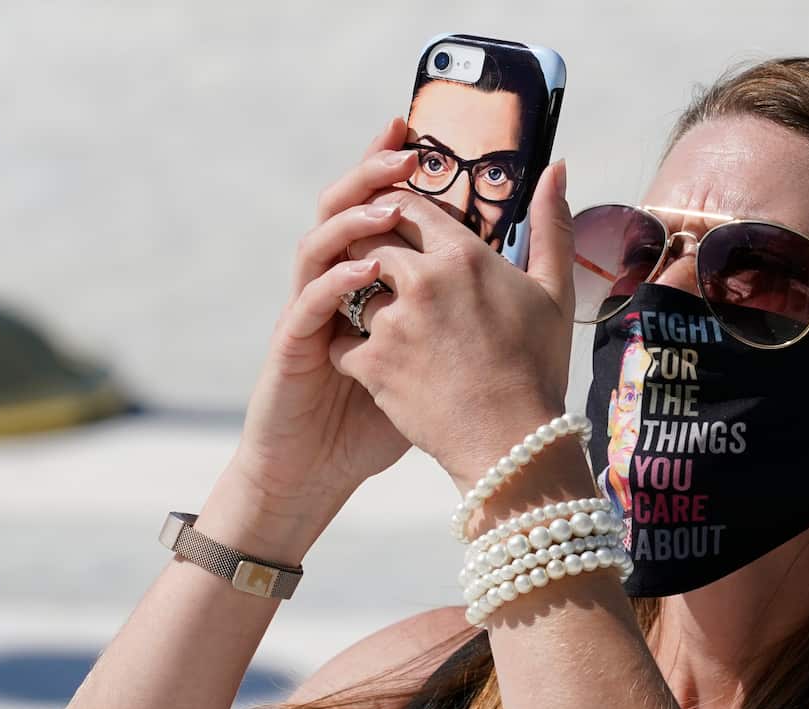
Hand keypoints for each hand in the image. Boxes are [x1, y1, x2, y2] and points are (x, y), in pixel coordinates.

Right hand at [221, 118, 425, 541]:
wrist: (322, 468)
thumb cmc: (379, 415)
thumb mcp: (433, 360)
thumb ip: (460, 317)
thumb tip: (513, 286)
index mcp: (368, 282)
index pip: (380, 212)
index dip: (398, 176)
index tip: (430, 140)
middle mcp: (334, 286)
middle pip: (345, 210)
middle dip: (373, 174)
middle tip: (409, 148)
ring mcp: (310, 313)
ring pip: (319, 244)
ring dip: (353, 219)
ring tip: (390, 202)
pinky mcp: (295, 346)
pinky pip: (310, 303)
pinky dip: (336, 281)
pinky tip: (366, 270)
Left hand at [328, 159, 577, 493]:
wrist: (513, 442)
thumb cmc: (538, 369)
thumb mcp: (554, 292)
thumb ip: (550, 225)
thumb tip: (557, 168)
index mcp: (464, 255)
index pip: (407, 205)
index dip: (397, 212)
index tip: (400, 227)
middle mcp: (423, 280)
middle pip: (368, 238)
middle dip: (369, 250)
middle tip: (384, 275)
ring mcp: (393, 321)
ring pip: (352, 290)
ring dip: (362, 302)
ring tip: (387, 327)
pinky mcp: (373, 362)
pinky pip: (341, 341)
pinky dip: (351, 351)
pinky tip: (378, 365)